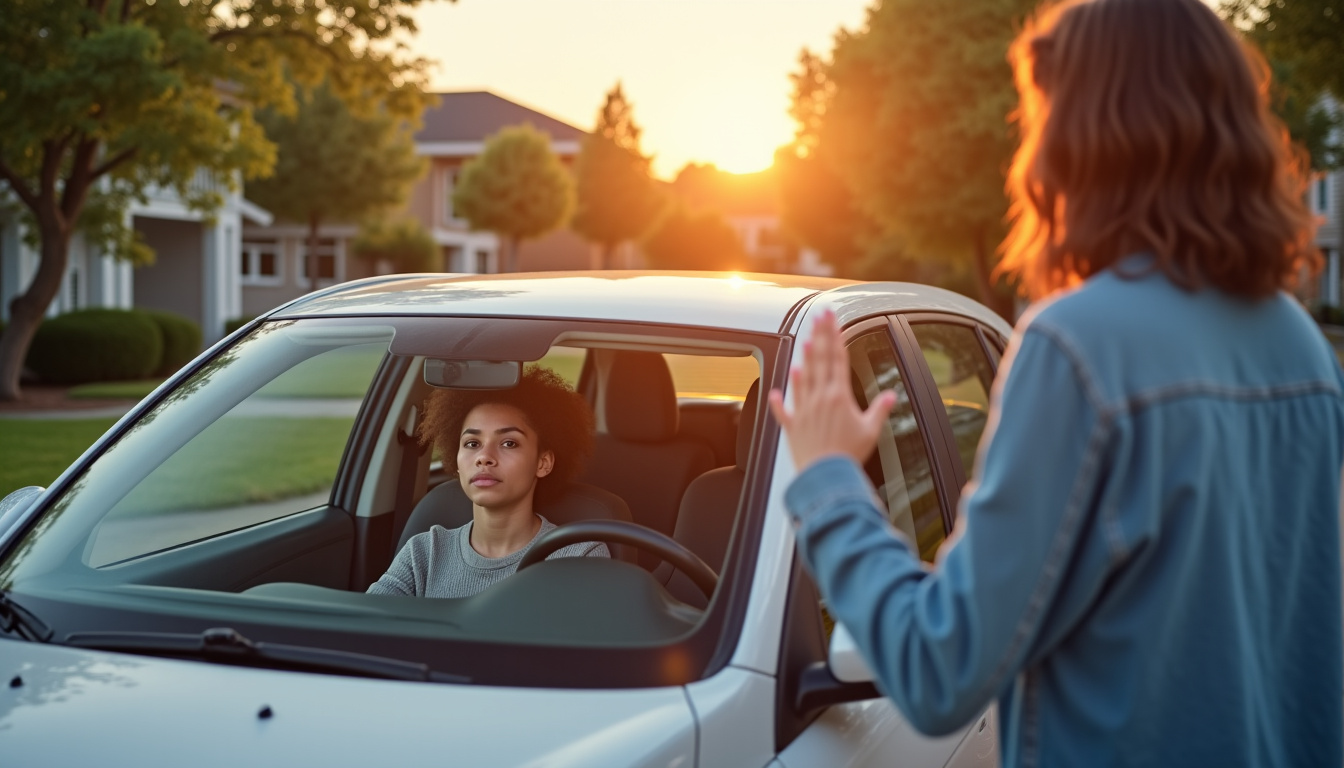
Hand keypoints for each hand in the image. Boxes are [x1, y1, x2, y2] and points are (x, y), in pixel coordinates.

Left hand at [768, 310, 896, 471]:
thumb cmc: (849, 455)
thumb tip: (891, 396)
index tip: (833, 320)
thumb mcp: (871, 431)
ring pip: (803, 379)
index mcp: (839, 396)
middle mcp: (819, 398)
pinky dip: (781, 400)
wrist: (827, 476)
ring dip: (804, 359)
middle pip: (820, 361)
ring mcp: (804, 410)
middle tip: (819, 316)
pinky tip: (779, 388)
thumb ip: (880, 410)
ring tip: (805, 341)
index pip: (838, 358)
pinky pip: (784, 411)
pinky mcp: (793, 426)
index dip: (836, 336)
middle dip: (821, 336)